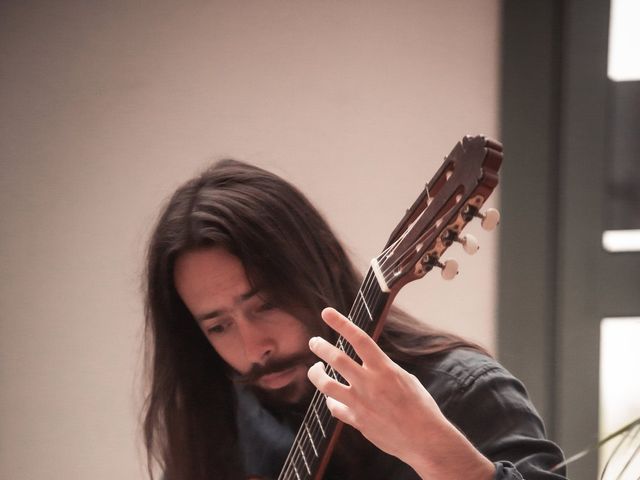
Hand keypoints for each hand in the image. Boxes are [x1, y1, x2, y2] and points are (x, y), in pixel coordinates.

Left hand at [307, 307, 493, 479]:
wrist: (425, 440)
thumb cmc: (420, 407)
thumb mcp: (405, 379)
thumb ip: (382, 370)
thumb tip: (368, 364)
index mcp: (385, 369)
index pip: (359, 339)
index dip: (341, 323)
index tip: (326, 312)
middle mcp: (370, 383)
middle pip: (336, 359)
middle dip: (320, 347)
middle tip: (314, 342)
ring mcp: (360, 403)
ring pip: (326, 384)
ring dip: (316, 374)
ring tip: (315, 369)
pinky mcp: (356, 421)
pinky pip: (334, 408)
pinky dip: (331, 401)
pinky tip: (332, 398)